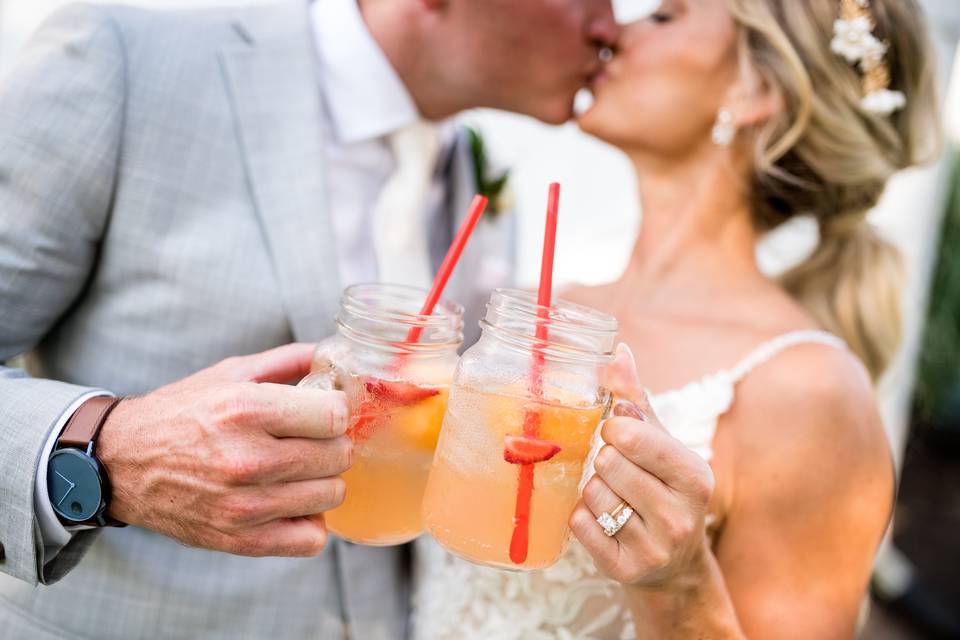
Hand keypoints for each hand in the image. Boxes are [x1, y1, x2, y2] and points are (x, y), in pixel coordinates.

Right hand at [96, 343, 350, 556]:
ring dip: (323, 481)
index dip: (338, 411)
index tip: (326, 412)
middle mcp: (247, 459)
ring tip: (299, 471)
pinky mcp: (240, 540)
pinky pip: (311, 539)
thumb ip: (287, 360)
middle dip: (332, 444)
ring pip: (331, 495)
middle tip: (312, 441)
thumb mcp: (230, 374)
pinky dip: (310, 522)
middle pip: (338, 455)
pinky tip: (292, 503)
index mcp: (245, 410)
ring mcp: (245, 505)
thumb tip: (333, 352)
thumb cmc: (181, 414)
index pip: (335, 416)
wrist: (121, 464)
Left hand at [570, 343, 714, 586]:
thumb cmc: (663, 488)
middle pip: (608, 464)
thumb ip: (637, 399)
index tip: (617, 433)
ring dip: (593, 490)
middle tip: (618, 472)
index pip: (635, 437)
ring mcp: (655, 548)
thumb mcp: (661, 444)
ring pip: (592, 494)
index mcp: (694, 476)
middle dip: (604, 461)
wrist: (674, 565)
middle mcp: (680, 516)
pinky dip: (582, 517)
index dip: (615, 429)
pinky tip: (604, 520)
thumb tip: (618, 351)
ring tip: (615, 498)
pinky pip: (579, 524)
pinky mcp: (626, 570)